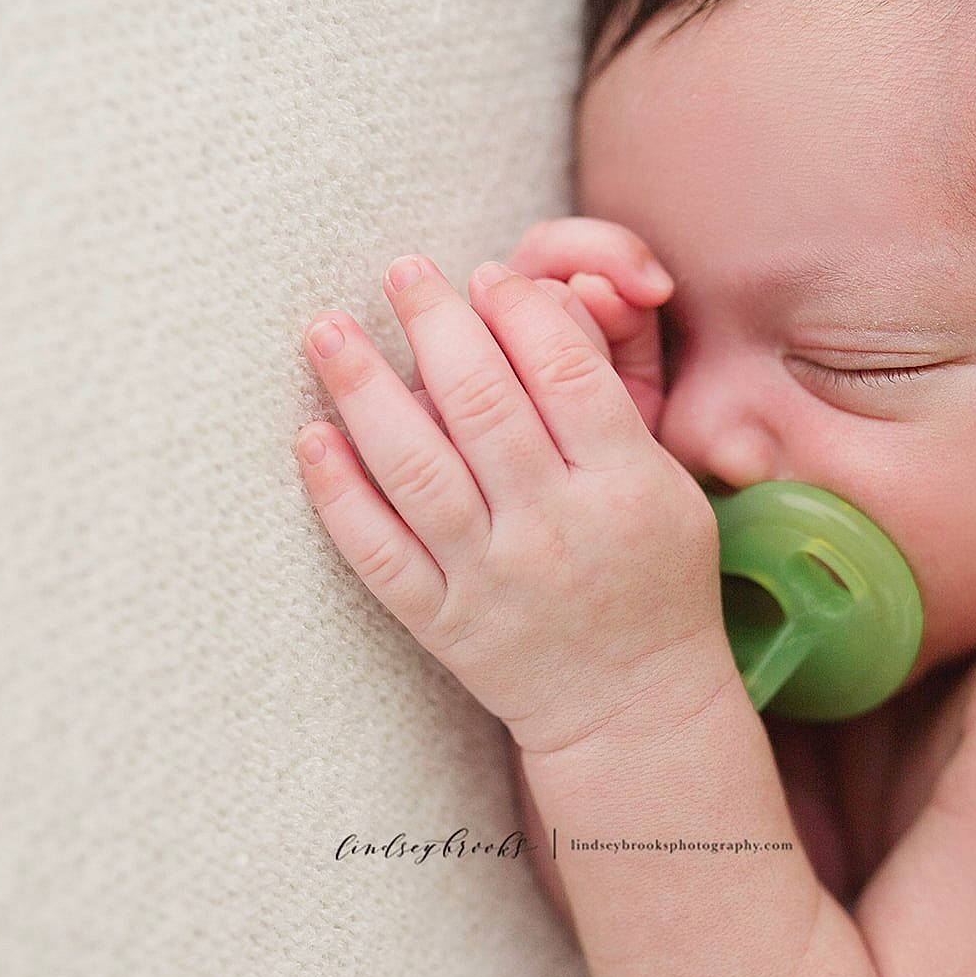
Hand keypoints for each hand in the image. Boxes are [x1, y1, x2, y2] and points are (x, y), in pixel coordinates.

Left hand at [297, 255, 728, 754]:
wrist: (631, 705)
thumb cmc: (653, 575)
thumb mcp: (665, 483)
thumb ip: (607, 397)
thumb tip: (539, 299)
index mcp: (624, 485)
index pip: (564, 371)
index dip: (517, 309)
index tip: (484, 273)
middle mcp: (554, 528)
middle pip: (482, 403)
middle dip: (434, 322)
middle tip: (401, 270)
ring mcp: (492, 578)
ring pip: (416, 468)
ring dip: (363, 390)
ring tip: (326, 330)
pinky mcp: (443, 622)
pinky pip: (378, 552)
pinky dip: (338, 494)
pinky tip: (310, 438)